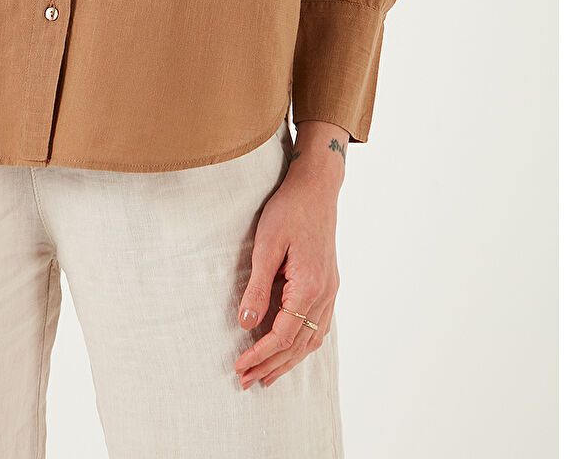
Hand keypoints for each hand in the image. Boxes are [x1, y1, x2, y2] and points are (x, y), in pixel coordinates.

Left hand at [233, 159, 340, 388]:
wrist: (317, 188)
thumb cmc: (289, 210)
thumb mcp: (266, 245)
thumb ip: (258, 287)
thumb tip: (246, 323)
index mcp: (310, 286)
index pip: (283, 335)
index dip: (260, 354)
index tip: (239, 366)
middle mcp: (325, 294)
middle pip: (299, 344)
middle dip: (272, 366)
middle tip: (246, 382)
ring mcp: (330, 291)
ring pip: (312, 340)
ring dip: (288, 360)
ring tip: (266, 376)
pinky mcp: (328, 284)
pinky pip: (318, 326)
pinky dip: (302, 344)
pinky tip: (290, 350)